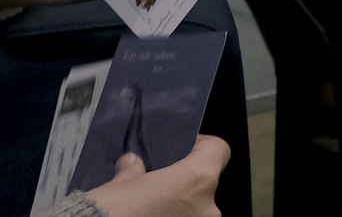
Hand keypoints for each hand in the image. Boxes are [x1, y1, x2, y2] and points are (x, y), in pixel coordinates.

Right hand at [88, 135, 228, 216]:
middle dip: (182, 183)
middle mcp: (208, 206)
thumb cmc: (108, 213)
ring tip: (148, 209)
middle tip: (155, 185)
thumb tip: (134, 163)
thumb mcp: (120, 185)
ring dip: (177, 207)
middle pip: (203, 183)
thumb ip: (135, 170)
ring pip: (194, 208)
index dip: (201, 146)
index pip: (218, 150)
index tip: (182, 149)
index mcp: (198, 179)